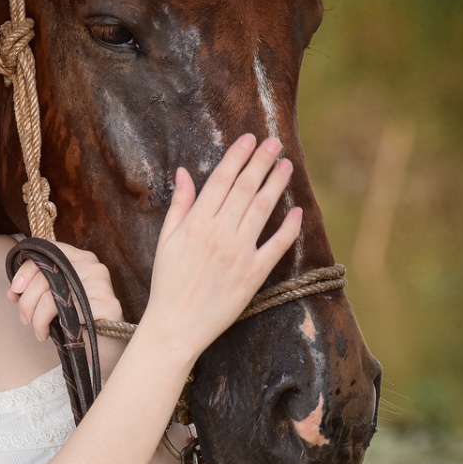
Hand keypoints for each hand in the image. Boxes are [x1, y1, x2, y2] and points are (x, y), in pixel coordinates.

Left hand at [7, 240, 122, 340]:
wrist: (103, 351)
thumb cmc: (77, 323)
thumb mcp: (52, 301)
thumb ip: (34, 290)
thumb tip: (12, 291)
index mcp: (81, 259)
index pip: (49, 251)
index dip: (26, 269)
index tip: (14, 290)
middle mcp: (94, 267)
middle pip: (47, 274)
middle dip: (27, 299)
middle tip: (24, 318)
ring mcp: (102, 285)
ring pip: (52, 294)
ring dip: (36, 316)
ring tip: (37, 330)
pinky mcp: (107, 305)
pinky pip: (64, 310)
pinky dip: (45, 323)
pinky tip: (45, 334)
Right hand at [142, 133, 300, 358]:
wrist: (176, 325)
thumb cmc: (168, 282)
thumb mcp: (166, 241)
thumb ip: (179, 205)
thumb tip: (185, 173)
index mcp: (196, 223)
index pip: (221, 180)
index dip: (237, 156)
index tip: (250, 139)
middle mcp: (219, 234)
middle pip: (245, 189)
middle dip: (262, 162)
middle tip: (275, 143)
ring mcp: (238, 254)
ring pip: (262, 210)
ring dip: (276, 184)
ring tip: (286, 165)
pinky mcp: (253, 275)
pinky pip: (276, 245)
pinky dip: (288, 227)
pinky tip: (296, 210)